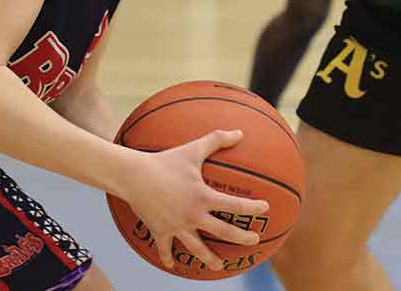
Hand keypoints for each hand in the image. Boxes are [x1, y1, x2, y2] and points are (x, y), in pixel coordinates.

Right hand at [120, 129, 268, 271]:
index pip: (234, 205)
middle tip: (255, 241)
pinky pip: (165, 250)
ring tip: (219, 267)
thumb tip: (239, 132)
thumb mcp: (193, 148)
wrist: (135, 176)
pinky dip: (169, 258)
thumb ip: (217, 140)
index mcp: (203, 197)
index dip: (252, 208)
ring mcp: (176, 227)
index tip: (265, 209)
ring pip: (197, 248)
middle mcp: (192, 216)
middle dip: (241, 238)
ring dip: (209, 259)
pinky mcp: (160, 232)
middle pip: (222, 232)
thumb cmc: (166, 160)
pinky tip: (173, 265)